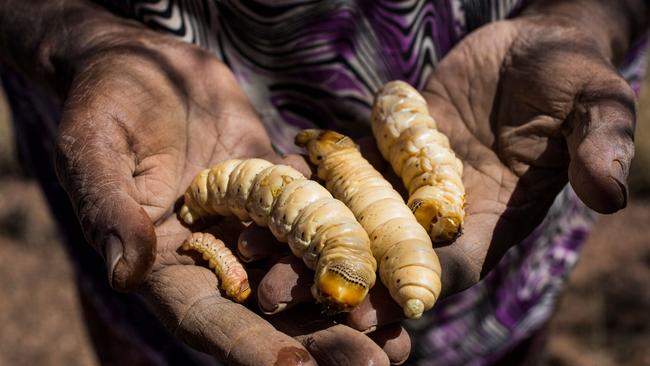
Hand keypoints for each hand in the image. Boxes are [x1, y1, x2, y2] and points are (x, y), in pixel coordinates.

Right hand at [54, 31, 402, 364]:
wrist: (147, 64)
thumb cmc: (106, 103)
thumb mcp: (94, 150)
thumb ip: (110, 210)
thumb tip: (126, 274)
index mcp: (165, 264)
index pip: (207, 318)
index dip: (248, 346)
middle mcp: (216, 256)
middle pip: (270, 313)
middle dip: (319, 341)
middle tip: (375, 361)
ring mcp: (255, 226)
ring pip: (307, 276)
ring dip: (351, 306)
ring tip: (400, 336)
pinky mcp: (284, 192)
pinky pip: (324, 219)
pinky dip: (358, 243)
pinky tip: (398, 264)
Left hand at [259, 9, 639, 333]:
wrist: (531, 46)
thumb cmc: (570, 76)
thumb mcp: (594, 105)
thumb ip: (597, 146)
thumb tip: (614, 193)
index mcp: (490, 221)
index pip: (446, 269)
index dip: (406, 288)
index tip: (362, 308)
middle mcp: (438, 214)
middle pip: (379, 255)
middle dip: (331, 275)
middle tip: (276, 293)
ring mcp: (402, 183)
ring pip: (345, 217)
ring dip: (297, 234)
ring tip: (245, 248)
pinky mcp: (378, 150)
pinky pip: (335, 170)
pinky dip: (298, 180)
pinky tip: (253, 189)